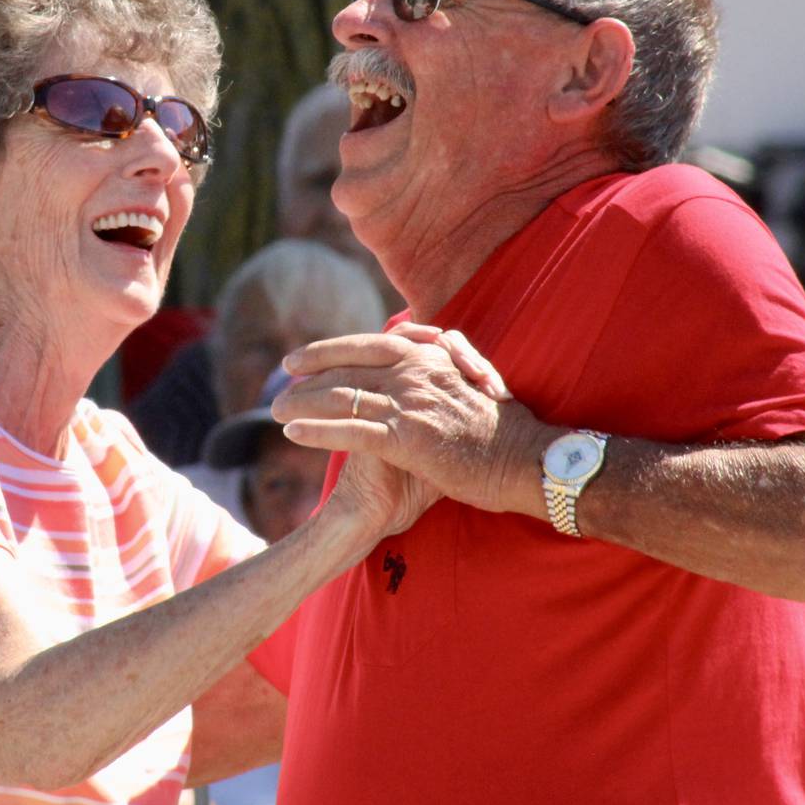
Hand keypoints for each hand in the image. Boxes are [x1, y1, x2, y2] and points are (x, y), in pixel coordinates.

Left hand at [275, 328, 543, 513]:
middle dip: (308, 375)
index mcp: (430, 357)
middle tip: (280, 383)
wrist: (529, 460)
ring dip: (302, 403)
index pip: (368, 344)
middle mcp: (416, 373)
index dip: (328, 349)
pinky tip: (292, 434)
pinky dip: (316, 431)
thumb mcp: (468, 384)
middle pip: (347, 367)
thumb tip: (422, 363)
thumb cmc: (503, 430)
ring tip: (275, 410)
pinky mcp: (407, 440)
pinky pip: (350, 431)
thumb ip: (438, 371)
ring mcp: (410, 405)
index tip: (300, 357)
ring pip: (342, 397)